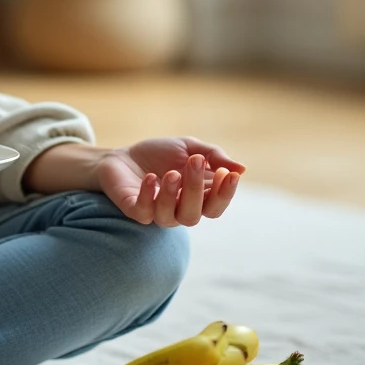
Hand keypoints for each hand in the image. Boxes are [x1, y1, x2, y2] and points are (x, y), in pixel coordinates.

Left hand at [96, 137, 245, 226]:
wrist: (122, 155)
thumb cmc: (159, 154)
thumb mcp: (189, 147)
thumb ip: (213, 156)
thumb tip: (242, 169)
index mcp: (197, 198)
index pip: (216, 206)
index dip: (225, 194)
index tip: (228, 174)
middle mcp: (179, 210)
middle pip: (196, 214)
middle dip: (197, 189)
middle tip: (195, 162)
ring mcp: (157, 213)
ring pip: (171, 217)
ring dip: (173, 194)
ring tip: (171, 172)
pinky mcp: (134, 210)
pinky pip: (144, 212)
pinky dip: (148, 196)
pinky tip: (151, 178)